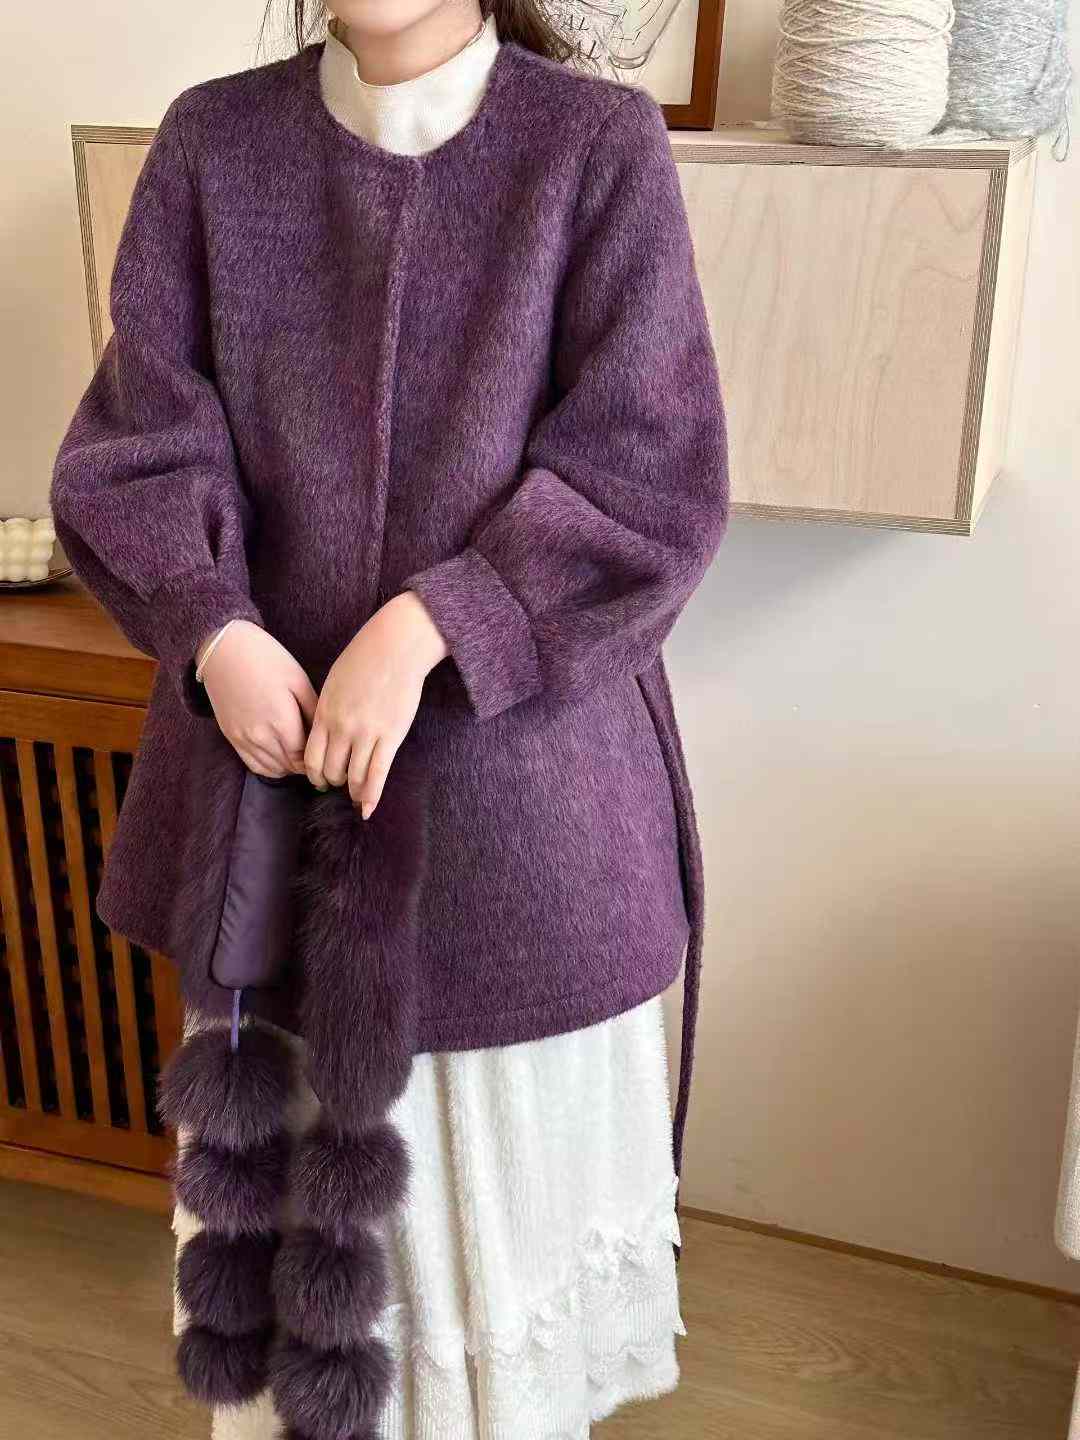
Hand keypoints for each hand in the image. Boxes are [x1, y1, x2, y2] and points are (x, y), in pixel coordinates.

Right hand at [200, 620, 317, 777]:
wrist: (224, 649)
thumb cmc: (266, 659)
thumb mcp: (299, 680)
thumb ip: (314, 711)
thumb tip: (325, 733)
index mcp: (281, 722)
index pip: (304, 757)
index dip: (317, 758)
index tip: (325, 751)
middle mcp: (261, 736)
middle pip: (289, 766)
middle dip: (305, 764)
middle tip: (317, 754)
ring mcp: (243, 739)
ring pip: (272, 770)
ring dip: (288, 767)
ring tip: (299, 754)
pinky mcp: (231, 737)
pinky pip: (253, 765)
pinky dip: (270, 767)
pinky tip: (280, 756)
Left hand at [304, 591, 447, 814]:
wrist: (395, 646)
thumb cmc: (365, 658)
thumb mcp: (334, 682)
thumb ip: (327, 708)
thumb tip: (324, 729)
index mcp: (324, 712)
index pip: (310, 756)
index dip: (313, 774)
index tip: (319, 778)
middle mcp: (341, 727)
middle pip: (330, 769)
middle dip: (333, 782)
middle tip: (339, 785)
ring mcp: (366, 733)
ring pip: (353, 776)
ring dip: (353, 790)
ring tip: (356, 795)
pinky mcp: (390, 736)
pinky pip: (377, 774)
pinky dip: (372, 795)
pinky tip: (368, 810)